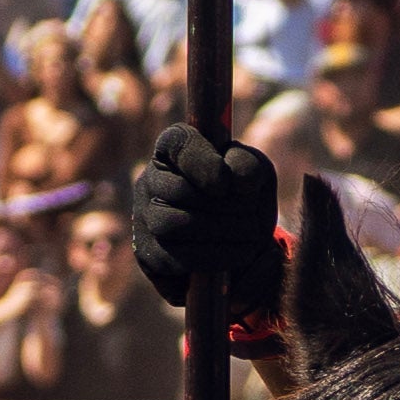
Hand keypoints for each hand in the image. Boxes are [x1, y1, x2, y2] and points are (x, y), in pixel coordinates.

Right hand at [125, 122, 279, 320]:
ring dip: (220, 231)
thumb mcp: (254, 173)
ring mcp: (144, 217)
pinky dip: (216, 256)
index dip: (203, 162)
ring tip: (251, 233)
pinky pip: (176, 257)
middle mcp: (151, 179)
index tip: (226, 184)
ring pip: (171, 224)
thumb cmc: (244, 196)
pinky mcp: (149, 253)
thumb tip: (236, 181)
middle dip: (224, 206)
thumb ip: (247, 166)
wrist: (240, 241)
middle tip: (253, 213)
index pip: (178, 142)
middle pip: (178, 191)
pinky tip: (240, 252)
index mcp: (174, 149)